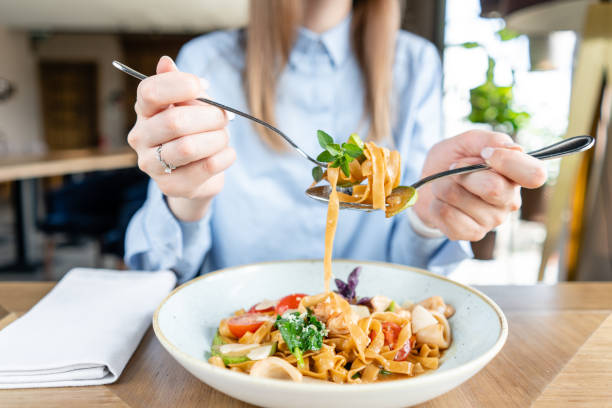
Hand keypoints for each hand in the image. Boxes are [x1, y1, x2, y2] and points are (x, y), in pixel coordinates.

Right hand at [127, 56, 235, 220]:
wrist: (196, 176)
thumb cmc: (194, 132)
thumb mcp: (189, 106)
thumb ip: (181, 86)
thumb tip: (166, 62)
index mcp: (144, 111)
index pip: (150, 92)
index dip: (180, 85)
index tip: (203, 86)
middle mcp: (140, 138)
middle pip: (175, 121)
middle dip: (209, 117)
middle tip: (223, 117)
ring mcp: (152, 165)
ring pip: (188, 147)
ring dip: (216, 139)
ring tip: (223, 137)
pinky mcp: (171, 187)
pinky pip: (205, 167)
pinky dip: (224, 157)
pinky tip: (227, 153)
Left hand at [413, 130, 546, 240]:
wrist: (427, 185)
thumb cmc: (451, 161)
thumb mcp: (466, 142)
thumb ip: (490, 140)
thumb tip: (514, 148)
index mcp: (516, 175)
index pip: (534, 174)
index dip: (508, 162)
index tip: (485, 153)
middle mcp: (509, 200)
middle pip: (493, 188)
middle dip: (463, 173)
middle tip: (453, 168)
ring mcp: (492, 220)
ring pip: (461, 199)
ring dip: (443, 186)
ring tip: (444, 185)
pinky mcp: (472, 233)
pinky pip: (447, 215)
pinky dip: (436, 204)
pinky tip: (441, 202)